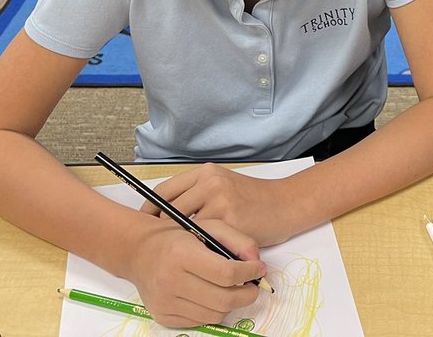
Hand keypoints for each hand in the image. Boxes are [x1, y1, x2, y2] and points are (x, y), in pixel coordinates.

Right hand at [122, 215, 263, 326]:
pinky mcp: (163, 316)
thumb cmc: (178, 236)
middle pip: (223, 299)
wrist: (140, 252)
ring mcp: (165, 302)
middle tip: (253, 286)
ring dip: (231, 303)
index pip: (226, 273)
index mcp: (181, 253)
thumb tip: (257, 262)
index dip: (249, 273)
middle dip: (247, 294)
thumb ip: (237, 240)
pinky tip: (213, 295)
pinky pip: (200, 321)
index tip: (259, 269)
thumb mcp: (208, 226)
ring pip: (215, 314)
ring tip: (234, 289)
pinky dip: (214, 311)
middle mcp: (170, 280)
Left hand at [143, 163, 298, 245]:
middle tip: (157, 248)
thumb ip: (199, 194)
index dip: (150, 211)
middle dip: (161, 231)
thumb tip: (167, 216)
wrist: (286, 204)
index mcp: (206, 173)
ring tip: (175, 256)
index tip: (145, 226)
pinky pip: (205, 241)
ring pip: (186, 228)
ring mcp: (221, 201)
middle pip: (170, 210)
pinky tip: (198, 259)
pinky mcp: (231, 222)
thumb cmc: (255, 198)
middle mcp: (211, 183)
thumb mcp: (224, 185)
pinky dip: (200, 251)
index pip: (165, 191)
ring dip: (180, 244)